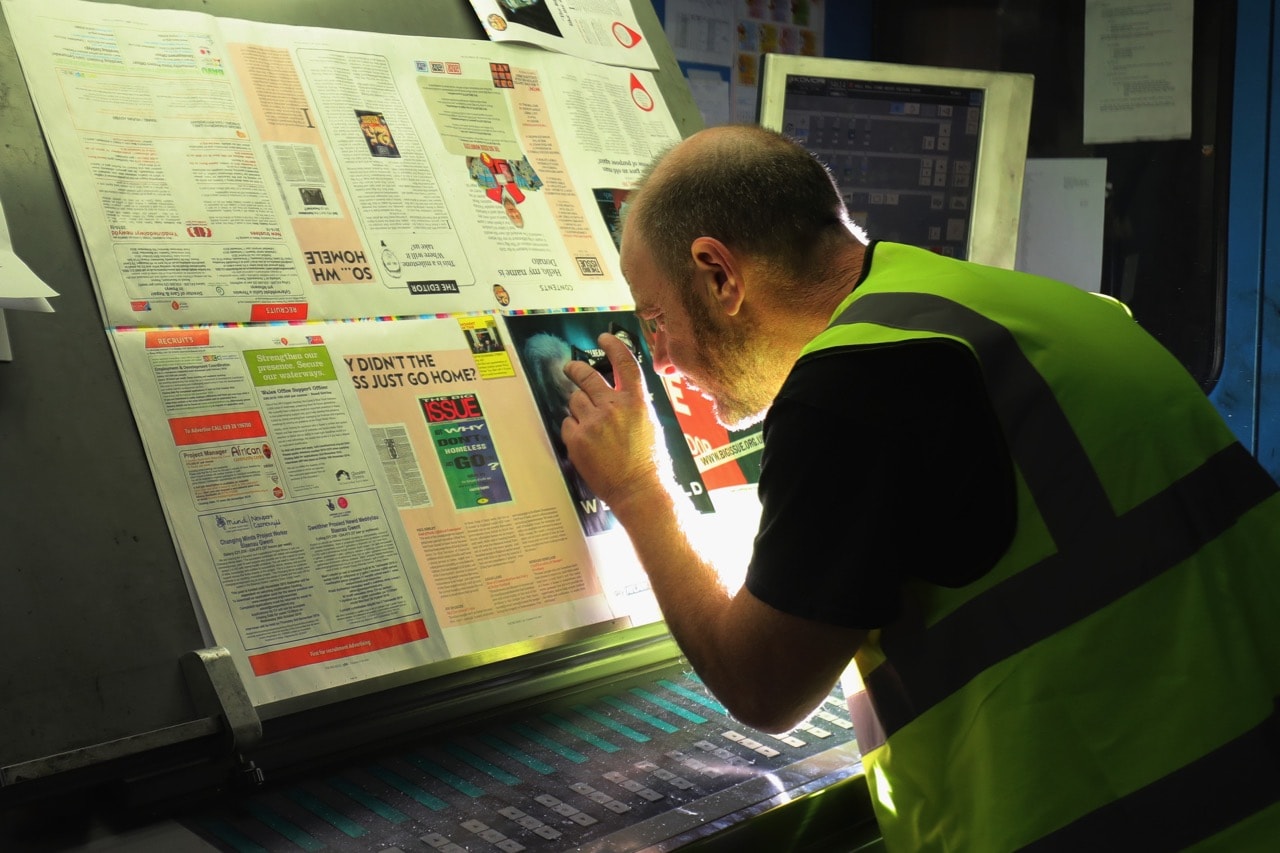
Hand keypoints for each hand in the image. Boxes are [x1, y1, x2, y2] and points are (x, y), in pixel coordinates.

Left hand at [561, 333, 668, 518]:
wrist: (638, 490)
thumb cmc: (649, 463)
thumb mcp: (650, 426)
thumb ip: (633, 406)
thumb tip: (619, 396)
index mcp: (636, 402)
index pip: (624, 363)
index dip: (613, 346)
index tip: (603, 337)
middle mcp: (613, 406)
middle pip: (587, 376)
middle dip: (575, 369)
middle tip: (570, 368)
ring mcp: (592, 422)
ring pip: (575, 401)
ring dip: (579, 408)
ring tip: (590, 426)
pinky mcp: (577, 438)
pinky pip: (567, 423)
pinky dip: (573, 430)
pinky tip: (586, 444)